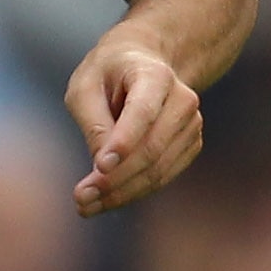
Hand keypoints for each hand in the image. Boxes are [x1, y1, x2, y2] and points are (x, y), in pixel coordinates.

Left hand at [64, 29, 202, 218]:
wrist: (142, 64)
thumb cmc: (107, 75)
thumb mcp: (85, 87)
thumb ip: (94, 124)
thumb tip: (104, 167)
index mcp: (155, 75)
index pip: (143, 112)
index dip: (123, 142)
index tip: (99, 167)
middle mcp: (181, 100)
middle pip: (151, 149)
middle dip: (115, 179)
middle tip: (81, 199)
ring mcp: (190, 124)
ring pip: (158, 170)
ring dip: (121, 193)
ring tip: (86, 206)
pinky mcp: (189, 145)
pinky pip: (162, 177)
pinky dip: (133, 192)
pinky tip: (105, 201)